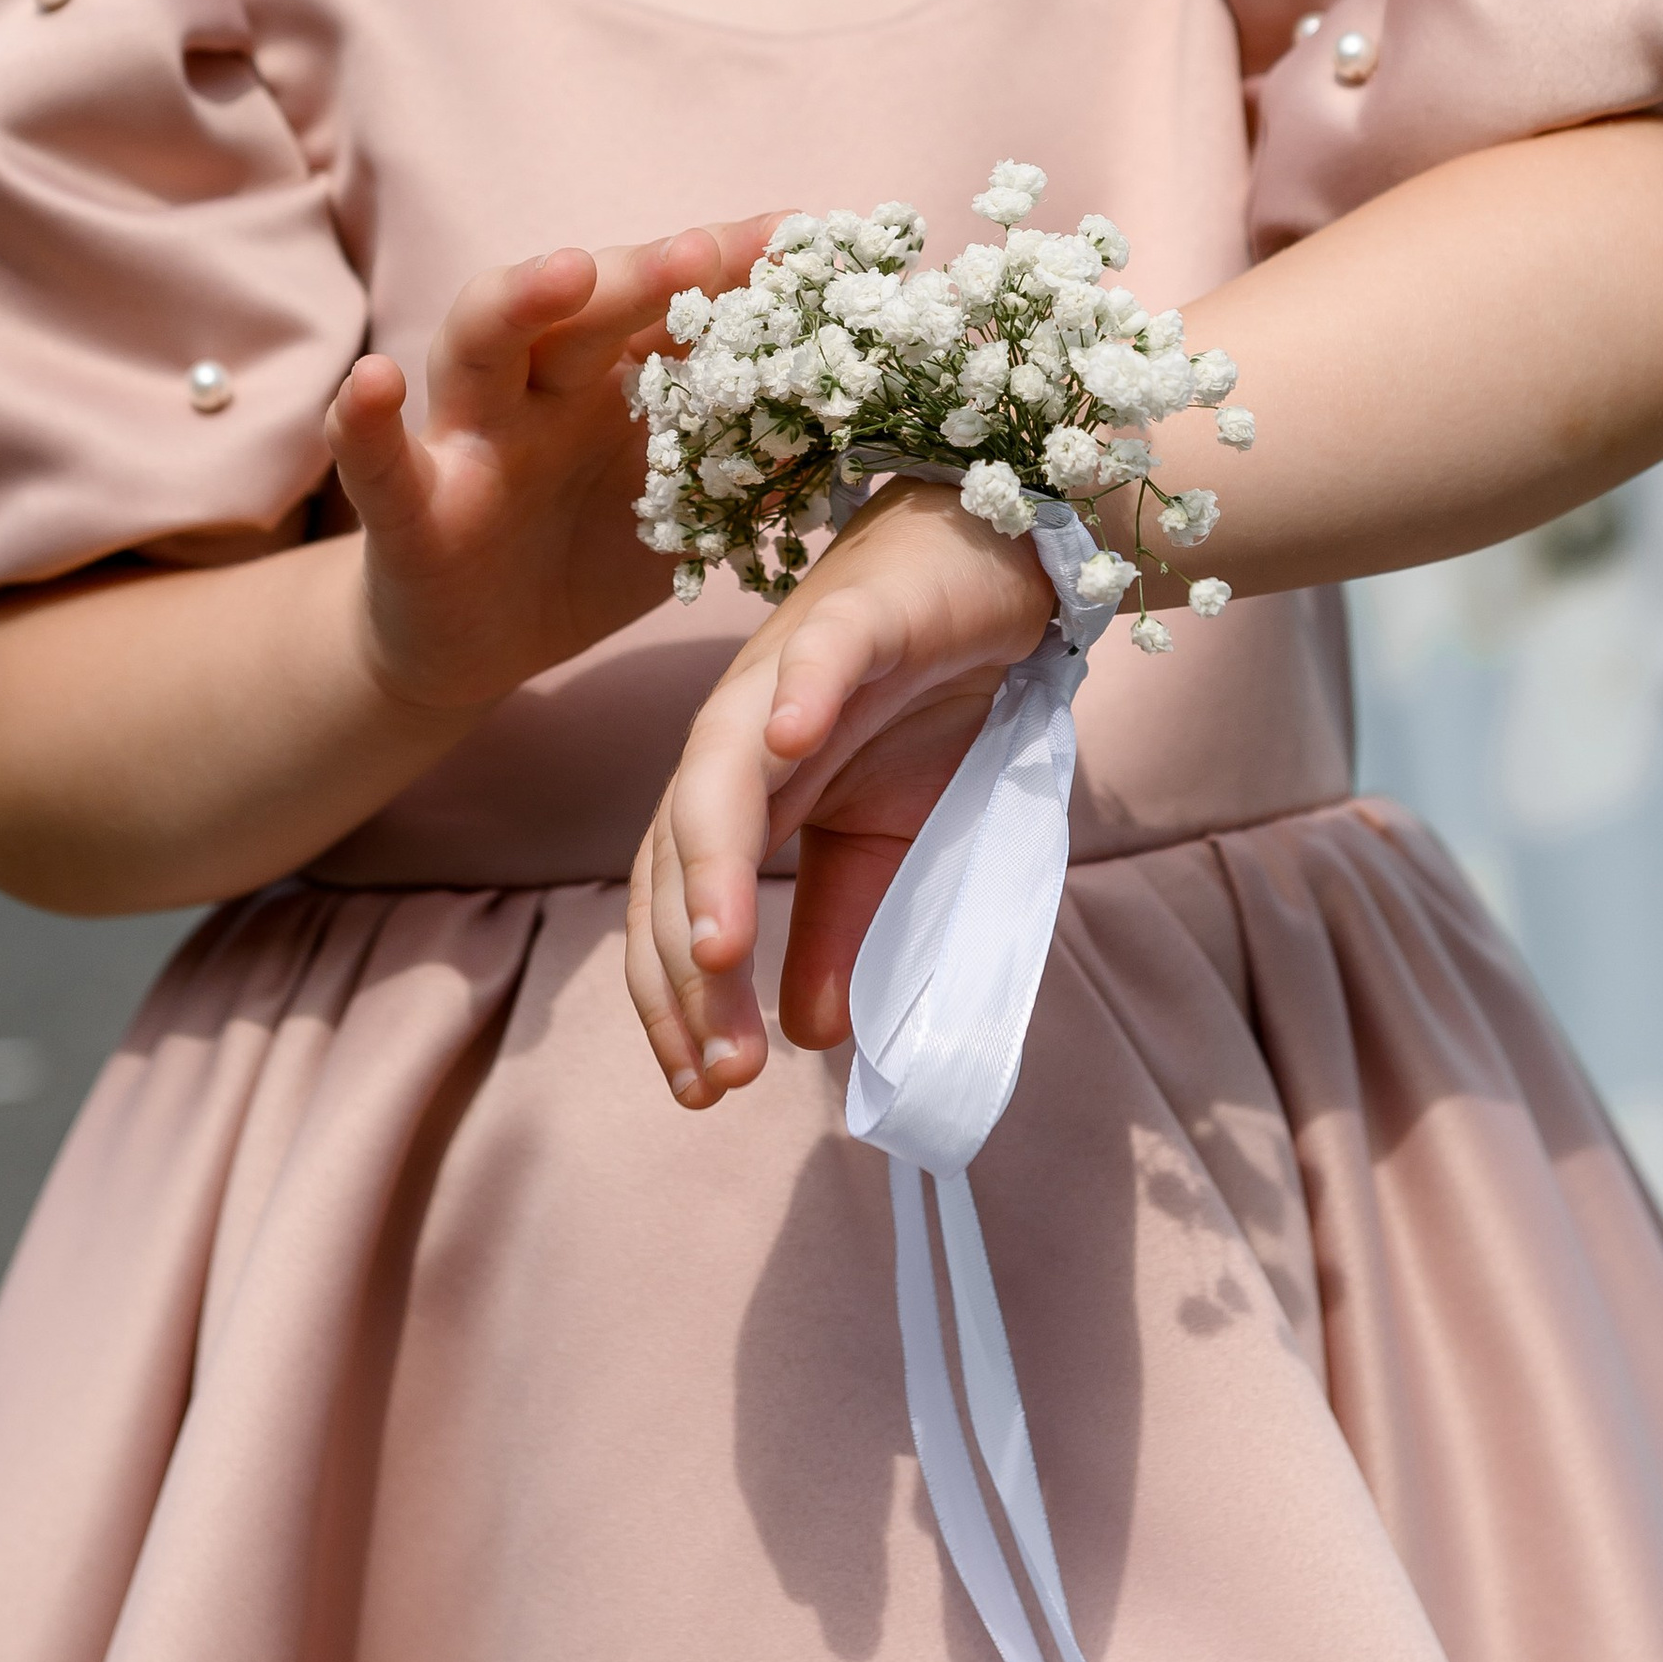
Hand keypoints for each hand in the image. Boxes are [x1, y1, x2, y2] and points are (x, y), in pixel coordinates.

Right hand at [324, 215, 777, 716]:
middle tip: (706, 250)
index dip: (734, 267)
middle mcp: (538, 382)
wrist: (477, 644)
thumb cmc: (586, 550)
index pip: (674, 301)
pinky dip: (364, 420)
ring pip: (482, 343)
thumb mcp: (684, 508)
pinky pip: (377, 459)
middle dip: (646, 272)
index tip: (805, 235)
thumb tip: (866, 424)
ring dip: (520, 300)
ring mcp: (468, 434)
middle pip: (587, 306)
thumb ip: (754, 465)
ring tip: (565, 272)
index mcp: (611, 373)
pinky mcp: (410, 506)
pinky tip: (372, 382)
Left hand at [626, 482, 1052, 1109]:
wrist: (986, 573)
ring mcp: (785, 672)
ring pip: (719, 767)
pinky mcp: (855, 615)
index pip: (676, 905)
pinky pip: (815, 656)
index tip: (705, 1089)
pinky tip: (788, 743)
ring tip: (719, 953)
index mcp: (738, 797)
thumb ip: (841, 926)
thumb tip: (811, 1039)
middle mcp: (738, 737)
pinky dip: (796, 694)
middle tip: (718, 1069)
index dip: (680, 998)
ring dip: (712, 859)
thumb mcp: (888, 840)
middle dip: (688, 965)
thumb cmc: (923, 701)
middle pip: (678, 853)